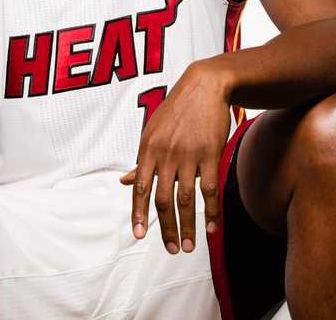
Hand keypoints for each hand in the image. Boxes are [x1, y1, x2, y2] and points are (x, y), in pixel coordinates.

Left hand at [120, 61, 231, 253]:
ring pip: (186, 199)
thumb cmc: (177, 111)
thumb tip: (124, 181)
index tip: (140, 235)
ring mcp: (189, 155)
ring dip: (189, 226)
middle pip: (163, 200)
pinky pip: (210, 189)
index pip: (141, 189)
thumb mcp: (153, 132)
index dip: (139, 214)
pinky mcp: (211, 153)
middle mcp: (166, 154)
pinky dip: (210, 211)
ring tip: (190, 246)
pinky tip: (211, 227)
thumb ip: (143, 160)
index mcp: (148, 150)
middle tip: (173, 249)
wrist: (205, 86)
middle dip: (167, 229)